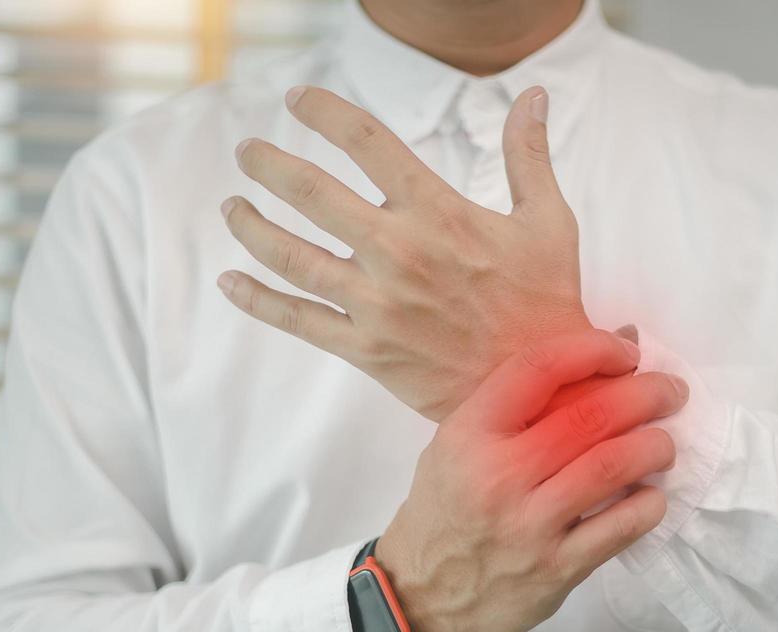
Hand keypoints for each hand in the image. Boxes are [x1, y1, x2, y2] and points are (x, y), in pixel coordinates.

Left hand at [218, 84, 589, 420]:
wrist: (542, 390)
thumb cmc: (546, 303)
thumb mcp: (548, 222)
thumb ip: (528, 155)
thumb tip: (531, 96)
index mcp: (438, 213)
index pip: (367, 143)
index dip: (325, 113)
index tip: (297, 100)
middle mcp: (398, 252)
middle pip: (311, 192)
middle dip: (269, 164)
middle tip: (248, 152)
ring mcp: (377, 304)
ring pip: (291, 255)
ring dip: (252, 226)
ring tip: (232, 207)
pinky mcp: (366, 350)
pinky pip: (297, 320)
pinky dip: (257, 300)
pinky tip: (229, 282)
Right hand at [373, 331, 688, 631]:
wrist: (421, 592)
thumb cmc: (448, 507)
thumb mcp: (459, 445)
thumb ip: (522, 405)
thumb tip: (613, 346)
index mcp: (471, 433)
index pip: (540, 368)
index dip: (595, 349)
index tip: (627, 352)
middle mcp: (499, 474)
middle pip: (590, 416)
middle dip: (645, 394)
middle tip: (670, 393)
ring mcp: (529, 525)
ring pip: (612, 466)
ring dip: (654, 446)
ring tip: (664, 444)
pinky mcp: (556, 568)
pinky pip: (620, 527)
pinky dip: (648, 503)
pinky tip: (652, 494)